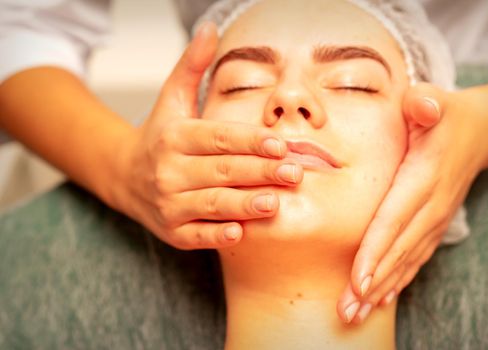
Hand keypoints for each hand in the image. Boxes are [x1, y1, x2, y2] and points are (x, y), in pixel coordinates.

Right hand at [113, 22, 302, 248]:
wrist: (124, 176)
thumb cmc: (160, 136)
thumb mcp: (171, 100)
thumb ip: (192, 66)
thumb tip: (210, 28)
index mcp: (175, 136)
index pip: (218, 137)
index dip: (249, 141)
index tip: (280, 144)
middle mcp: (169, 170)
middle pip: (221, 170)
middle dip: (259, 171)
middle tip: (294, 172)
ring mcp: (169, 203)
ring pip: (211, 203)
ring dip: (243, 204)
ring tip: (275, 202)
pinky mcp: (172, 230)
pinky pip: (197, 235)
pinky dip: (217, 235)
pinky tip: (241, 233)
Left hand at [336, 82, 487, 323]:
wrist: (480, 132)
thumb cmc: (445, 115)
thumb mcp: (435, 102)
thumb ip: (426, 104)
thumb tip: (423, 105)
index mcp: (424, 176)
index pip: (394, 218)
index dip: (377, 249)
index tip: (358, 279)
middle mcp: (431, 205)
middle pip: (397, 250)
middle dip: (371, 282)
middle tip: (347, 312)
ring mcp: (434, 219)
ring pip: (406, 261)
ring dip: (380, 289)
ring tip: (355, 315)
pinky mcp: (434, 225)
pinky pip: (416, 258)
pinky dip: (398, 280)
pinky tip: (380, 299)